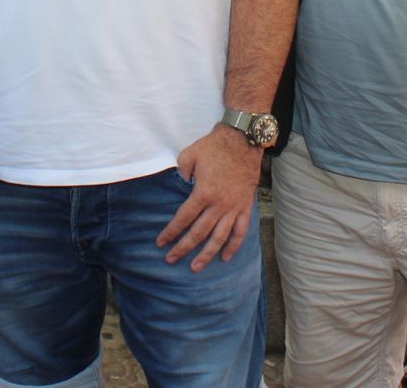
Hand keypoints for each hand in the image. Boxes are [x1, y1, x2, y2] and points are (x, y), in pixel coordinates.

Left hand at [156, 125, 261, 271]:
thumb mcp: (189, 155)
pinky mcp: (245, 206)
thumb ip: (181, 173)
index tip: (161, 242)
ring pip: (220, 237)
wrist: (242, 140)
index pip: (183, 218)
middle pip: (199, 233)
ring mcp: (234, 207)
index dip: (171, 232)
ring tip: (196, 267)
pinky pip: (241, 231)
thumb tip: (177, 186)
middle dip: (184, 248)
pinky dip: (234, 246)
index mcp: (203, 193)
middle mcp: (219, 205)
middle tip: (171, 259)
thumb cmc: (214, 146)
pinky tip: (226, 257)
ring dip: (207, 254)